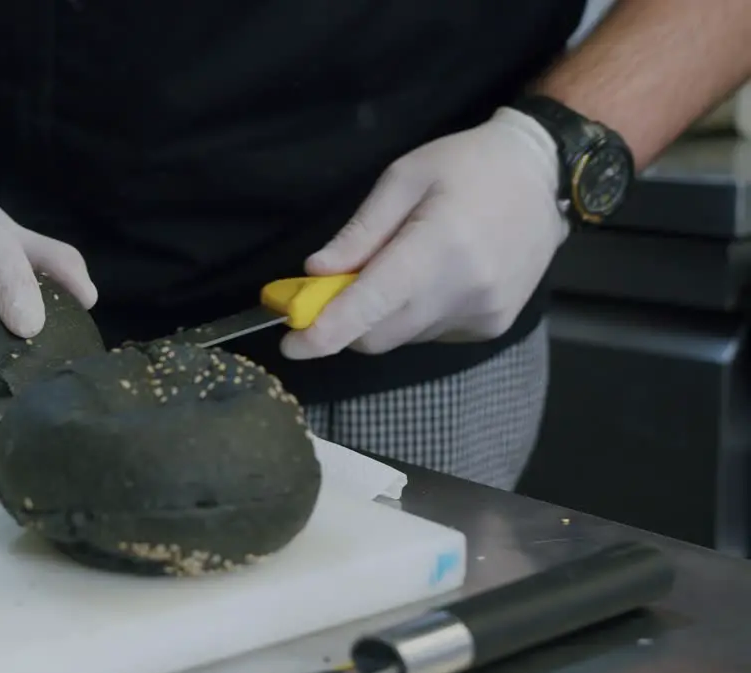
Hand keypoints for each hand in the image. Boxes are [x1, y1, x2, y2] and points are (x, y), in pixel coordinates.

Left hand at [281, 107, 567, 358]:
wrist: (544, 175)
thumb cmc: (467, 165)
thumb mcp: (403, 178)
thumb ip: (359, 232)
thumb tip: (316, 273)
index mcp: (438, 246)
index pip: (371, 306)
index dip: (325, 333)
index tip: (291, 345)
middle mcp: (464, 290)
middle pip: (379, 334)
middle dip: (344, 323)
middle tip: (331, 290)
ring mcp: (483, 313)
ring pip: (403, 336)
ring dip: (381, 316)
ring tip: (397, 267)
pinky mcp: (493, 326)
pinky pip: (430, 334)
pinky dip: (413, 316)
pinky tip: (431, 277)